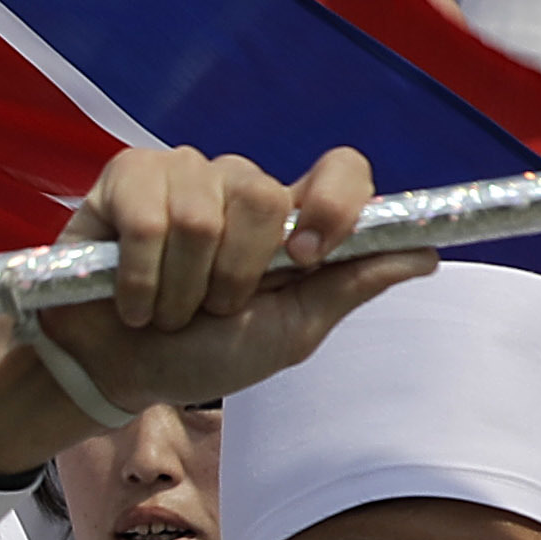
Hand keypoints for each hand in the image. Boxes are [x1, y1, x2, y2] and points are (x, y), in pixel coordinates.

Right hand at [0, 145, 426, 484]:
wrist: (114, 370)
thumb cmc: (202, 355)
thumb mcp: (286, 333)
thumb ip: (347, 288)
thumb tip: (425, 253)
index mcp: (290, 218)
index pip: (340, 169)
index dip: (335, 204)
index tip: (306, 258)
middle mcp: (242, 186)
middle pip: (265, 195)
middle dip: (234, 275)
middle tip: (209, 309)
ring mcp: (183, 174)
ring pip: (203, 214)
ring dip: (180, 286)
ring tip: (164, 307)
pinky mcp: (125, 177)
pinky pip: (147, 216)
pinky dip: (139, 276)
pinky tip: (129, 297)